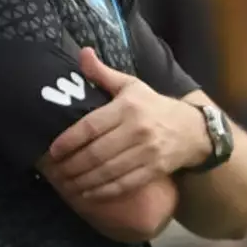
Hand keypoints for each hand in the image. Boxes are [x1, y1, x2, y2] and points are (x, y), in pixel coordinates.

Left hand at [45, 49, 210, 199]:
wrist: (193, 130)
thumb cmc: (153, 105)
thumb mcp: (130, 85)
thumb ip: (102, 73)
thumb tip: (82, 52)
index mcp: (127, 107)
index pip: (91, 126)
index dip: (69, 140)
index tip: (53, 150)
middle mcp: (137, 130)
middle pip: (97, 152)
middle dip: (73, 165)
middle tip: (56, 172)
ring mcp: (147, 152)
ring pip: (109, 171)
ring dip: (85, 181)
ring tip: (67, 185)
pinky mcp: (155, 170)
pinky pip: (126, 184)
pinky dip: (105, 192)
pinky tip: (88, 195)